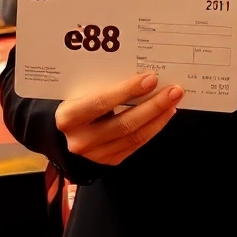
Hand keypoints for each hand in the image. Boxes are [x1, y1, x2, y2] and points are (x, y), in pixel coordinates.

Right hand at [54, 73, 181, 164]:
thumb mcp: (81, 91)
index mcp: (69, 117)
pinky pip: (136, 145)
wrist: (64, 130)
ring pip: (134, 137)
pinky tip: (164, 115)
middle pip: (124, 124)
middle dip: (153, 106)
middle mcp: (81, 139)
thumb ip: (104, 85)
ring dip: (158, 118)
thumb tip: (142, 75)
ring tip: (173, 102)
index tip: (151, 78)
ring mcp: (95, 154)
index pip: (102, 102)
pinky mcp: (109, 160)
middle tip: (173, 91)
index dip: (128, 91)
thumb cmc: (75, 102)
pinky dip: (153, 128)